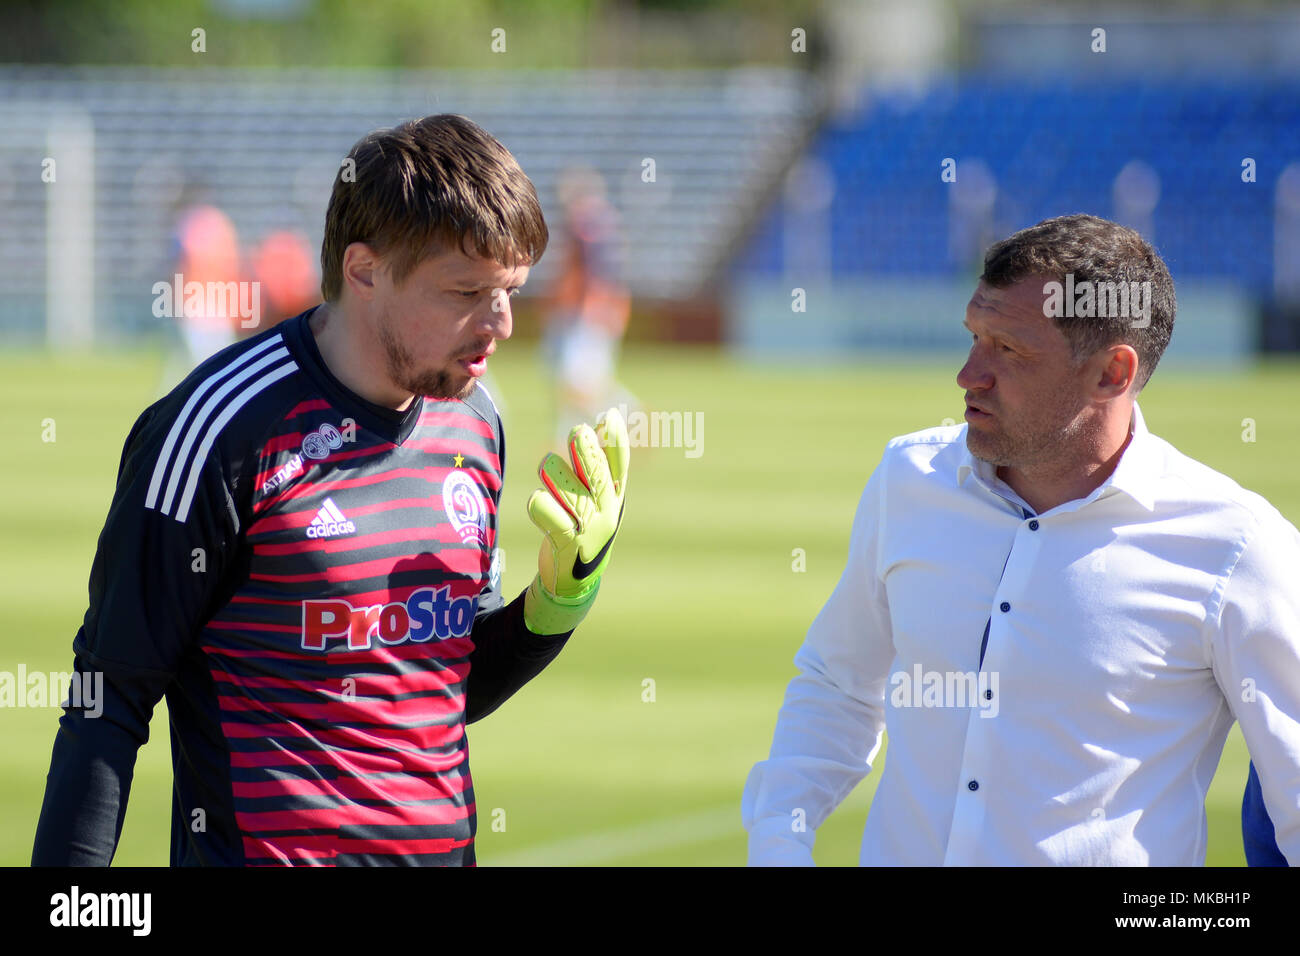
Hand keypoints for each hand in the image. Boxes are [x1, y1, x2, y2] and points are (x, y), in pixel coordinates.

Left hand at [523, 408, 628, 633]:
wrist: (573, 580)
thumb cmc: (583, 527)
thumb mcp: (600, 500)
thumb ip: (601, 465)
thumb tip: (603, 423)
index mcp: (616, 497)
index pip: (620, 463)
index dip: (616, 439)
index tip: (611, 417)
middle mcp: (607, 510)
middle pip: (594, 467)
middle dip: (582, 445)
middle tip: (576, 432)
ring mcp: (589, 527)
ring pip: (560, 479)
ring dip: (549, 472)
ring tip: (549, 478)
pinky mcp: (566, 541)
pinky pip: (543, 506)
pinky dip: (536, 503)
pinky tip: (540, 509)